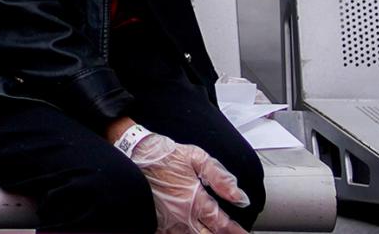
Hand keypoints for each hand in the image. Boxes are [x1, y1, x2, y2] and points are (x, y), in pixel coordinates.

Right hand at [122, 131, 248, 233]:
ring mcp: (167, 221)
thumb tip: (240, 197)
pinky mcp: (155, 222)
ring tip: (211, 231)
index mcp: (194, 199)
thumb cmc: (164, 154)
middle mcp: (181, 215)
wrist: (134, 153)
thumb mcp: (196, 157)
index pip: (221, 224)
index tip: (244, 233)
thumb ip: (220, 178)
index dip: (235, 231)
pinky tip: (189, 229)